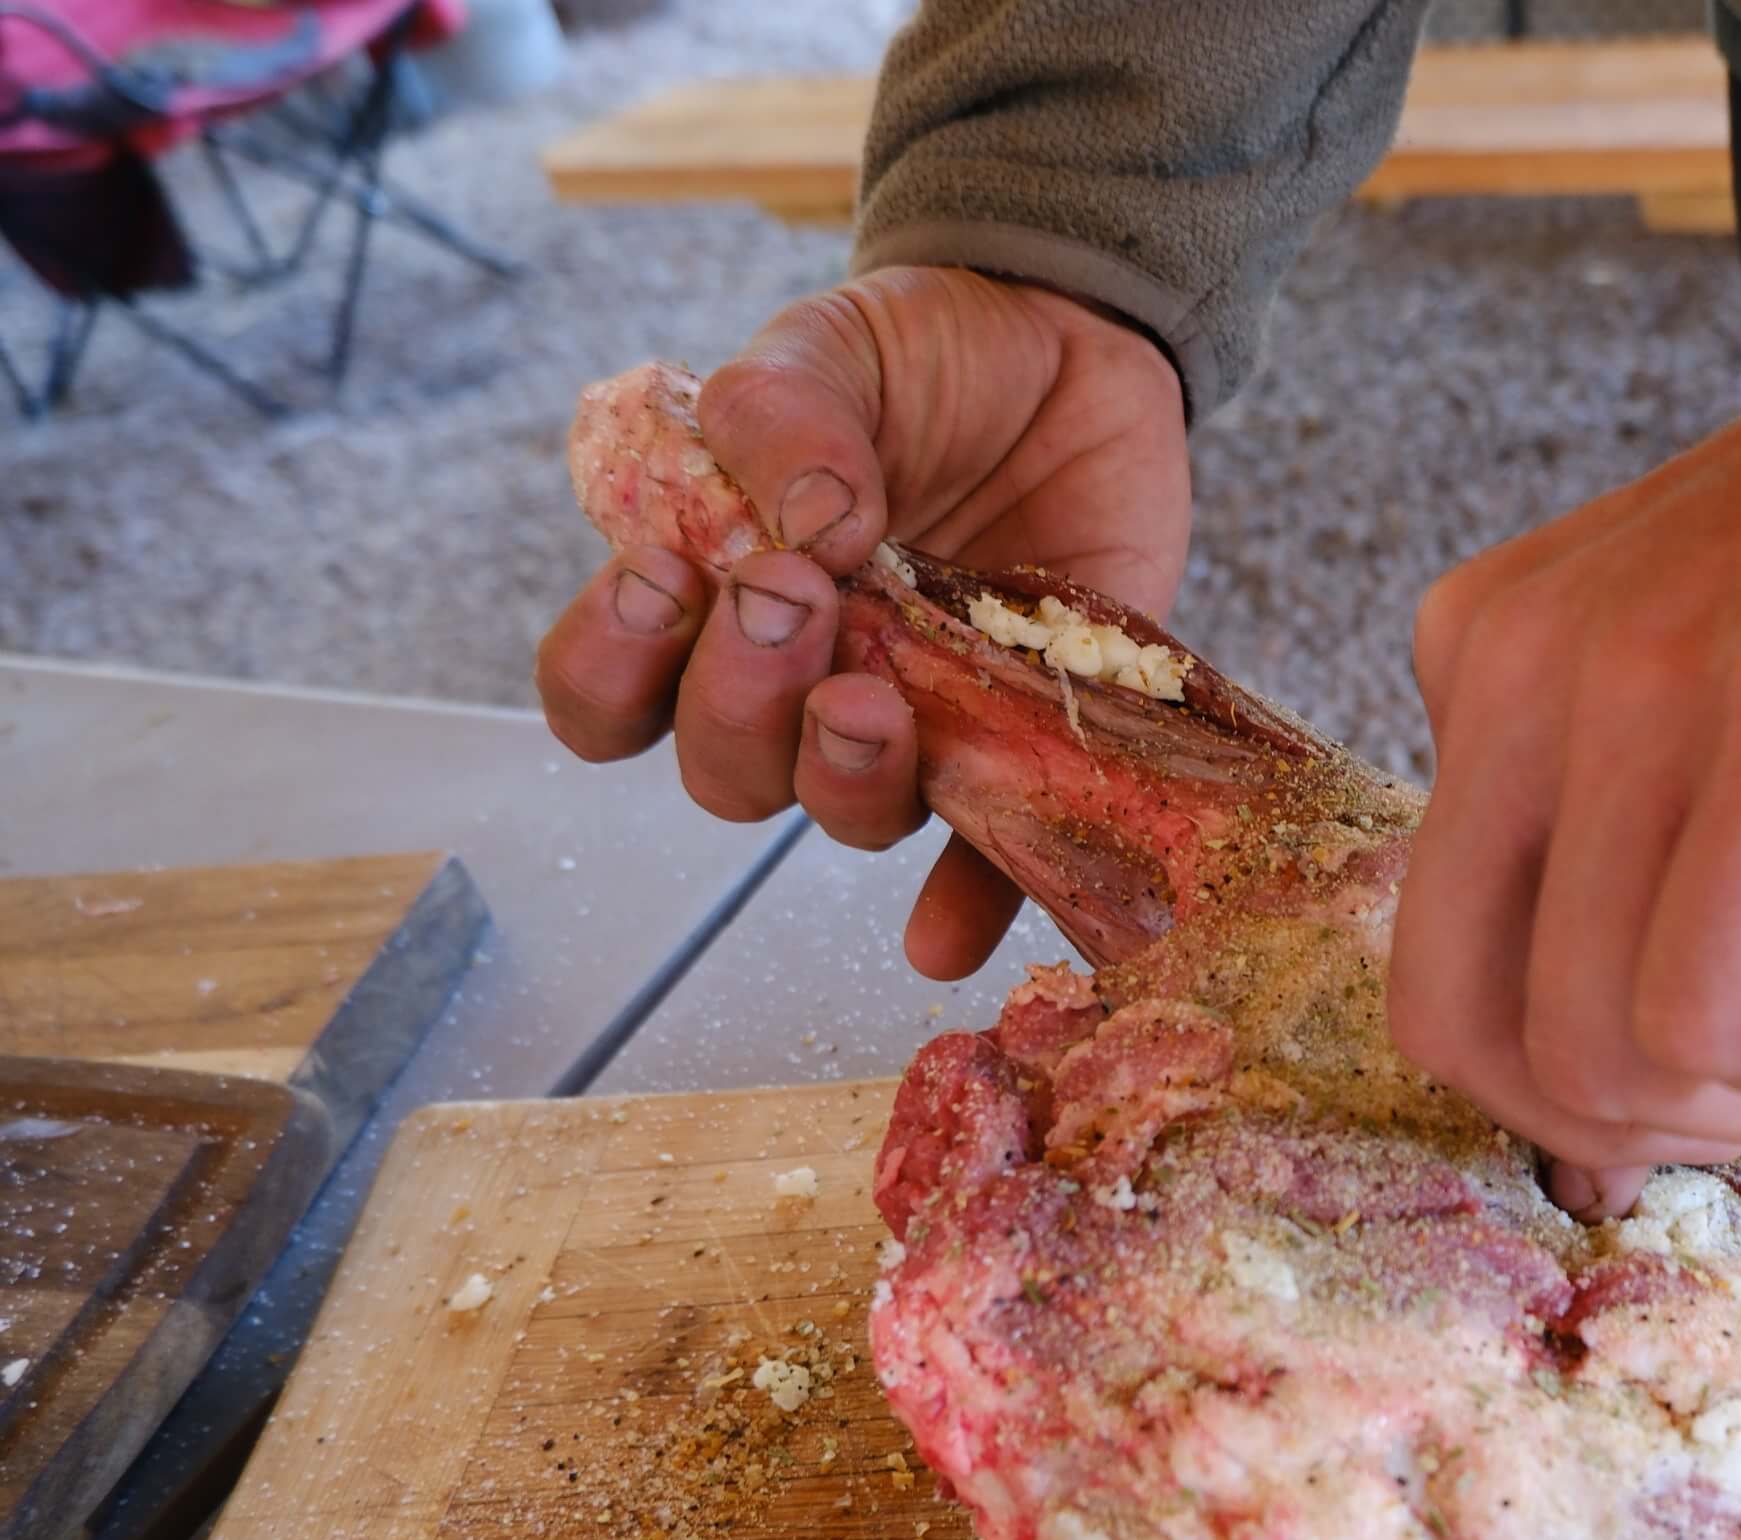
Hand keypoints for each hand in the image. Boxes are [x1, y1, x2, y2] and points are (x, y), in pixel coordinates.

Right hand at [535, 266, 1189, 978]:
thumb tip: (806, 520)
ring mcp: (919, 719)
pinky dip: (968, 907)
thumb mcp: (830, 349)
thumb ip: (785, 415)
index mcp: (715, 602)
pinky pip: (996, 856)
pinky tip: (937, 937)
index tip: (660, 577)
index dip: (610, 672)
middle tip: (790, 594)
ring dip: (839, 777)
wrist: (1070, 342)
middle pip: (727, 772)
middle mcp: (804, 684)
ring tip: (867, 696)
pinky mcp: (1031, 736)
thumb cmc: (919, 360)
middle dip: (739, 702)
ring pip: (845, 814)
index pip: (612, 697)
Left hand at [1389, 336, 1740, 1212]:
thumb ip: (1617, 888)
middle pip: (1474, 1032)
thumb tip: (1589, 1153)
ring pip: (1594, 1047)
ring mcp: (1646, 686)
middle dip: (1635, 1117)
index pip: (1438, 976)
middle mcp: (1526, 668)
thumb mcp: (1702, 708)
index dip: (1568, 1081)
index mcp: (1487, 662)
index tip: (1709, 1043)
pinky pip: (1717, 1009)